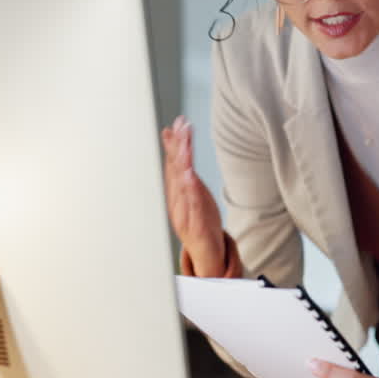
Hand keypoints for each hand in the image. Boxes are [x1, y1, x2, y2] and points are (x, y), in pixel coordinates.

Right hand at [160, 116, 224, 274]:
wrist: (205, 251)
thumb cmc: (200, 221)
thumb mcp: (193, 195)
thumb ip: (186, 176)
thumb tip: (181, 151)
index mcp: (177, 193)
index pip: (174, 164)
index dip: (173, 145)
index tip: (173, 126)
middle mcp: (178, 200)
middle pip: (176, 170)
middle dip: (177, 148)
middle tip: (179, 128)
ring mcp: (186, 211)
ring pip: (183, 184)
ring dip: (182, 164)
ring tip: (184, 146)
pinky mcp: (195, 223)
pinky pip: (192, 204)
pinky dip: (189, 190)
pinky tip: (189, 176)